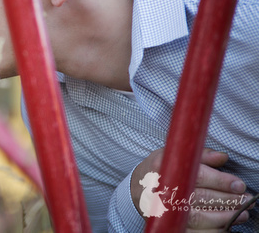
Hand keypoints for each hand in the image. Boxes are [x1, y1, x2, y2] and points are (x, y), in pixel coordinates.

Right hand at [130, 148, 253, 230]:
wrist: (136, 191)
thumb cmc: (157, 171)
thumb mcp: (171, 155)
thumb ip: (198, 155)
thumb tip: (222, 157)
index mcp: (164, 169)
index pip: (196, 176)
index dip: (220, 181)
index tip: (238, 184)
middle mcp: (163, 191)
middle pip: (201, 198)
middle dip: (227, 200)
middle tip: (245, 199)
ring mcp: (165, 210)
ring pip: (199, 217)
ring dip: (224, 217)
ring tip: (242, 214)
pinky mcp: (169, 223)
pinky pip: (194, 232)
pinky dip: (212, 231)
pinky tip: (225, 226)